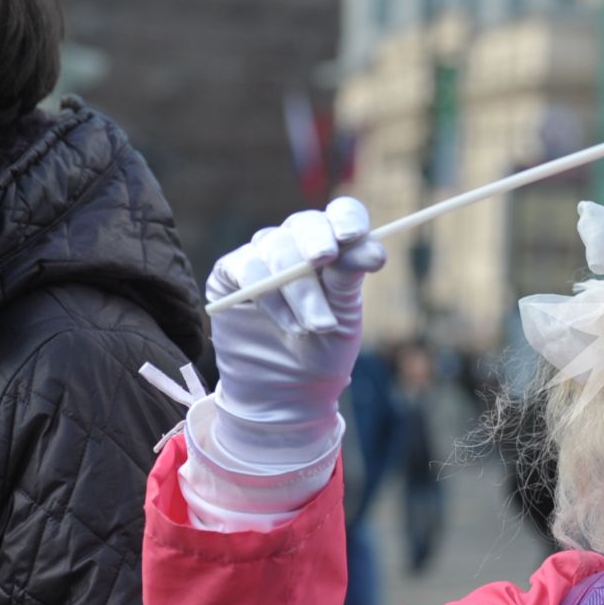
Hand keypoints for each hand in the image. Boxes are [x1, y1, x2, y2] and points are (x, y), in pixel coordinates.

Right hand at [204, 198, 385, 467]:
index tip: (352, 236)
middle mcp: (298, 245)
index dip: (346, 219)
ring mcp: (262, 257)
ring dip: (298, 288)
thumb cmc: (323, 350)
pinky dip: (268, 295)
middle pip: (305, 224)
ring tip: (314, 325)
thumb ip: (350, 281)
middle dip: (317, 244)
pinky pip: (245, 267)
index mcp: (335, 247)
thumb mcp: (345, 317)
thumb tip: (373, 249)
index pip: (342, 214)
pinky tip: (284, 323)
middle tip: (325, 260)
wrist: (287, 391)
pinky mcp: (230, 275)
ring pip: (276, 248)